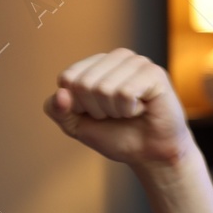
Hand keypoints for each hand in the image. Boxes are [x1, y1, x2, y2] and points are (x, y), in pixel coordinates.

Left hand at [43, 49, 194, 167]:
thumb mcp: (77, 125)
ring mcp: (137, 62)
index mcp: (96, 63)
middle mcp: (116, 57)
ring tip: (130, 112)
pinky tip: (142, 110)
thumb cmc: (116, 136)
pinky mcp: (154, 73)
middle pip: (84, 84)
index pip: (68, 78)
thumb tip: (61, 93)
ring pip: (104, 89)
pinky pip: (124, 94)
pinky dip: (130, 111)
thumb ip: (58, 109)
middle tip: (116, 115)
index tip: (97, 113)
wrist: (150, 155)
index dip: (78, 105)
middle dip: (97, 110)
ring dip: (115, 112)